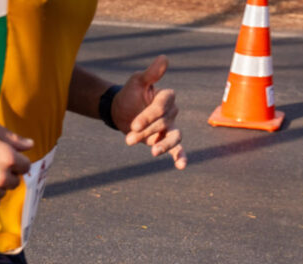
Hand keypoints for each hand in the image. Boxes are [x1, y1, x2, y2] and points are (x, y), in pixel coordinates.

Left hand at [112, 55, 187, 169]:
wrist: (120, 111)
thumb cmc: (130, 94)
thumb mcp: (137, 81)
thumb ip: (151, 73)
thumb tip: (164, 58)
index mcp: (167, 96)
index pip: (161, 107)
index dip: (148, 116)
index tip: (134, 125)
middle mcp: (172, 111)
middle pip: (163, 123)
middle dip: (146, 132)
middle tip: (128, 139)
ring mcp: (170, 127)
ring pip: (173, 137)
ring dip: (163, 146)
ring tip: (153, 152)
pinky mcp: (167, 140)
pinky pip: (177, 148)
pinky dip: (180, 156)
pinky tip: (181, 165)